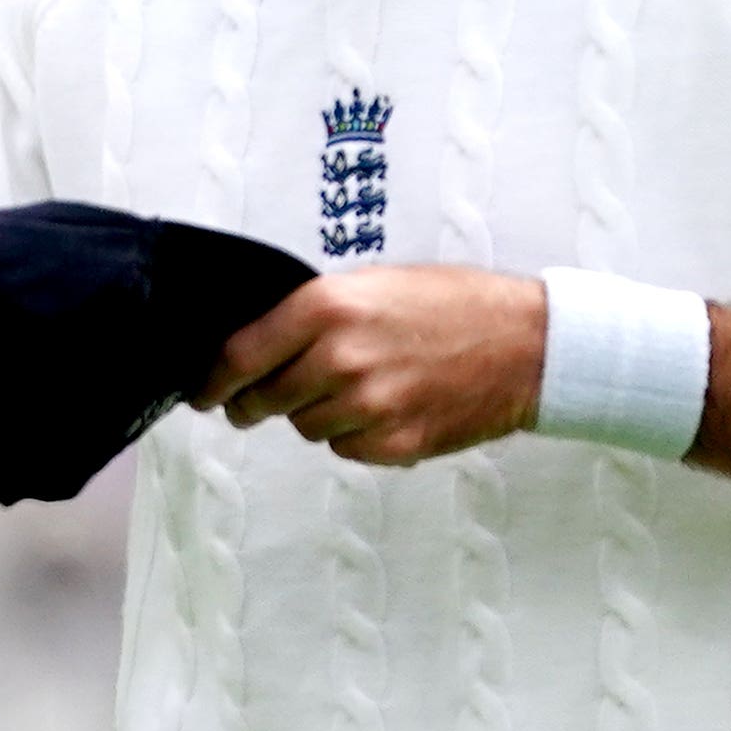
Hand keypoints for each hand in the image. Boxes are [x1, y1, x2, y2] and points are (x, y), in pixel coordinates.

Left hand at [195, 266, 544, 466]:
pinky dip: (355, 433)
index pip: (237, 358)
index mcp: (326, 308)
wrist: (528, 345)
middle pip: (263, 400)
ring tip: (358, 385)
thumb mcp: (372, 283)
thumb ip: (311, 313)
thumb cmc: (452, 304)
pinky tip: (387, 406)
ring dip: (315, 413)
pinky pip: (345, 448)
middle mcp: (340, 359)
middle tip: (262, 398)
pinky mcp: (394, 443)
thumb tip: (254, 345)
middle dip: (257, 402)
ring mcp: (368, 406)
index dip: (211, 382)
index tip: (202, 392)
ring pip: (305, 427)